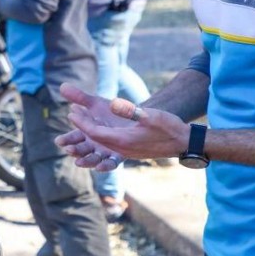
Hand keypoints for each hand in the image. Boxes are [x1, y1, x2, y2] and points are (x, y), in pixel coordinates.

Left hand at [57, 83, 187, 168]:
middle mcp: (122, 149)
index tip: (71, 111)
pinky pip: (110, 148)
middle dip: (81, 130)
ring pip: (101, 146)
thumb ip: (130, 110)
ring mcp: (127, 152)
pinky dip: (100, 140)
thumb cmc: (168, 127)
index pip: (94, 132)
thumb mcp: (149, 115)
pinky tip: (98, 133)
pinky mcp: (131, 152)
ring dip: (89, 137)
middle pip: (95, 141)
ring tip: (78, 127)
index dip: (82, 122)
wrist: (183, 142)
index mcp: (123, 140)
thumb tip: (112, 103)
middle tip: (71, 116)